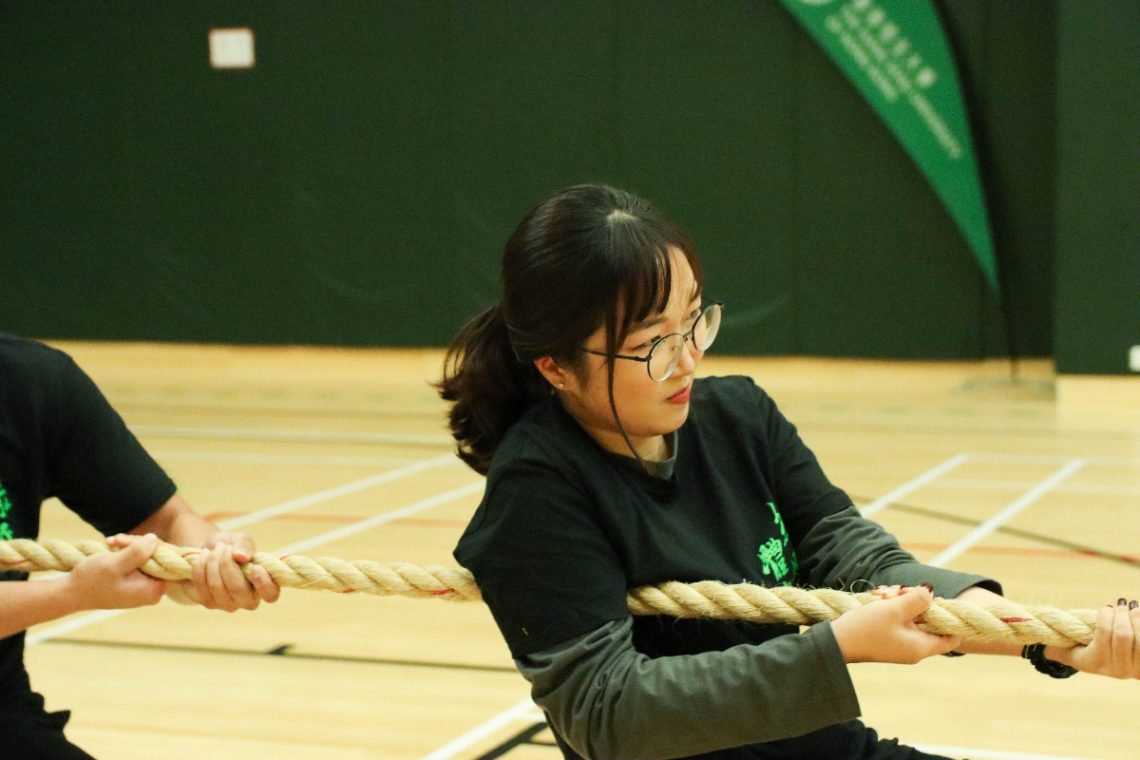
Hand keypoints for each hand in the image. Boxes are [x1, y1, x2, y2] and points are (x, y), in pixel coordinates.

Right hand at [67, 533, 166, 610]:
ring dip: (130, 546)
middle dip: (138, 544)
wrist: (70, 592)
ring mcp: (145, 586)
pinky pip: (139, 560)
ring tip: (112, 542)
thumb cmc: (90, 581)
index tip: (132, 542)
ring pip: (147, 556)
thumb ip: (137, 553)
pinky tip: (112, 546)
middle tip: (117, 540)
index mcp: (153, 590)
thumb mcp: (114, 564)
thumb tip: (155, 539)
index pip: (169, 562)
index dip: (155, 547)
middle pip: (158, 557)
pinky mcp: (136, 581)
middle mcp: (153, 591)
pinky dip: (126, 552)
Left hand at [184, 532, 280, 610]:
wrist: (210, 552)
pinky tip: (203, 556)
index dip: (264, 584)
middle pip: (237, 589)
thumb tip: (240, 556)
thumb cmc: (233, 547)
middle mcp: (248, 600)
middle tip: (223, 546)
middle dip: (226, 563)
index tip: (256, 567)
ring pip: (217, 586)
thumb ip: (245, 545)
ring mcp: (227, 604)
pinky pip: (201, 585)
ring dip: (212, 561)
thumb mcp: (241, 540)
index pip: (270, 594)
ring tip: (215, 548)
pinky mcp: (209, 603)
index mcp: (264, 585)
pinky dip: (200, 566)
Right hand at [831, 584, 960, 663]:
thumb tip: (931, 593)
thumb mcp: (894, 609)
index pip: (951, 638)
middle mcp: (913, 647)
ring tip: (883, 593)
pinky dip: (890, 606)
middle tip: (900, 591)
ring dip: (899, 600)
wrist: (835, 642)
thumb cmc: (866, 628)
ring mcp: (899, 642)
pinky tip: (878, 596)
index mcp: (920, 647)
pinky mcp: (886, 637)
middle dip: (916, 601)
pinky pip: (897, 619)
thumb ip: (918, 599)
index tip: (936, 600)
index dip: (948, 618)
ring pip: (910, 616)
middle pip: (928, 621)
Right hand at [1045, 598, 1138, 678]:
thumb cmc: (1095, 656)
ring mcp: (1134, 669)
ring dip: (1134, 618)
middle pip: (1122, 634)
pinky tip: (1137, 616)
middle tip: (1119, 605)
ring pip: (1137, 637)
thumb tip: (1041, 649)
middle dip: (1120, 615)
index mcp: (1094, 663)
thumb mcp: (1076, 655)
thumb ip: (1060, 651)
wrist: (1125, 669)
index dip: (1106, 617)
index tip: (1105, 608)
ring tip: (1130, 610)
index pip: (1104, 634)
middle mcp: (1116, 669)